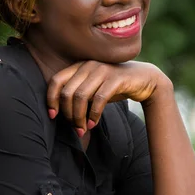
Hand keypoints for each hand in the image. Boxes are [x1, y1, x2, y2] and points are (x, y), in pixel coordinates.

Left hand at [46, 60, 169, 136]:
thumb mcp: (92, 89)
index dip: (51, 99)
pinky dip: (93, 115)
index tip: (53, 115)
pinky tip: (93, 124)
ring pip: (81, 96)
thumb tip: (58, 114)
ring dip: (79, 117)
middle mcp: (89, 65)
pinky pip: (98, 99)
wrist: (144, 80)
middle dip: (68, 114)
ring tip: (82, 129)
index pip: (56, 80)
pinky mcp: (116, 79)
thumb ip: (77, 94)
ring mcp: (102, 70)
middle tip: (74, 127)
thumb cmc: (113, 87)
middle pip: (67, 92)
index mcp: (79, 66)